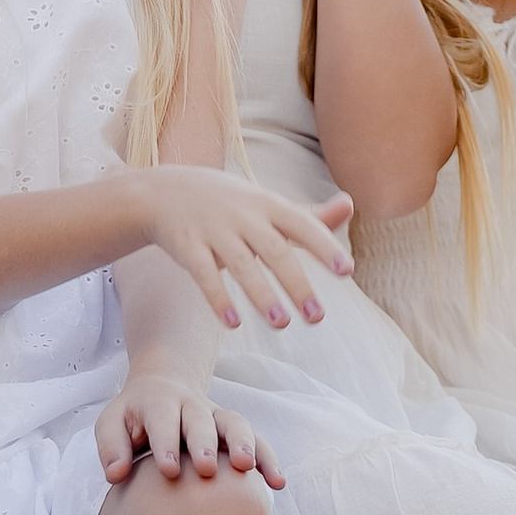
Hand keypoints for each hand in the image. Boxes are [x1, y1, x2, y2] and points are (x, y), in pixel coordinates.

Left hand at [95, 370, 283, 487]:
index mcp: (158, 403)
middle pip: (201, 420)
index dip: (166, 442)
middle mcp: (191, 406)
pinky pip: (256, 439)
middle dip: (205, 442)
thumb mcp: (112, 422)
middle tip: (206, 467)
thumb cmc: (134, 416)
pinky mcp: (233, 429)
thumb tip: (115, 475)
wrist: (163, 385)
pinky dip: (268, 458)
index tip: (169, 469)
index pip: (163, 419)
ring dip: (244, 443)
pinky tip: (277, 482)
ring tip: (248, 468)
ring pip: (234, 423)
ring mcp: (216, 415)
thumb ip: (111, 446)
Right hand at [138, 165, 352, 329]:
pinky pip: (204, 274)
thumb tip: (350, 205)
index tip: (347, 271)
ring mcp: (214, 229)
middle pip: (274, 250)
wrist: (165, 190)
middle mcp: (243, 215)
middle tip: (317, 317)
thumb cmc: (230, 203)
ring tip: (281, 323)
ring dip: (261, 294)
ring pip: (241, 264)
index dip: (325, 246)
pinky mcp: (187, 246)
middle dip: (296, 283)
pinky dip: (218, 298)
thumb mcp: (268, 203)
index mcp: (268, 204)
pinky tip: (233, 324)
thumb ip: (309, 214)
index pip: (302, 224)